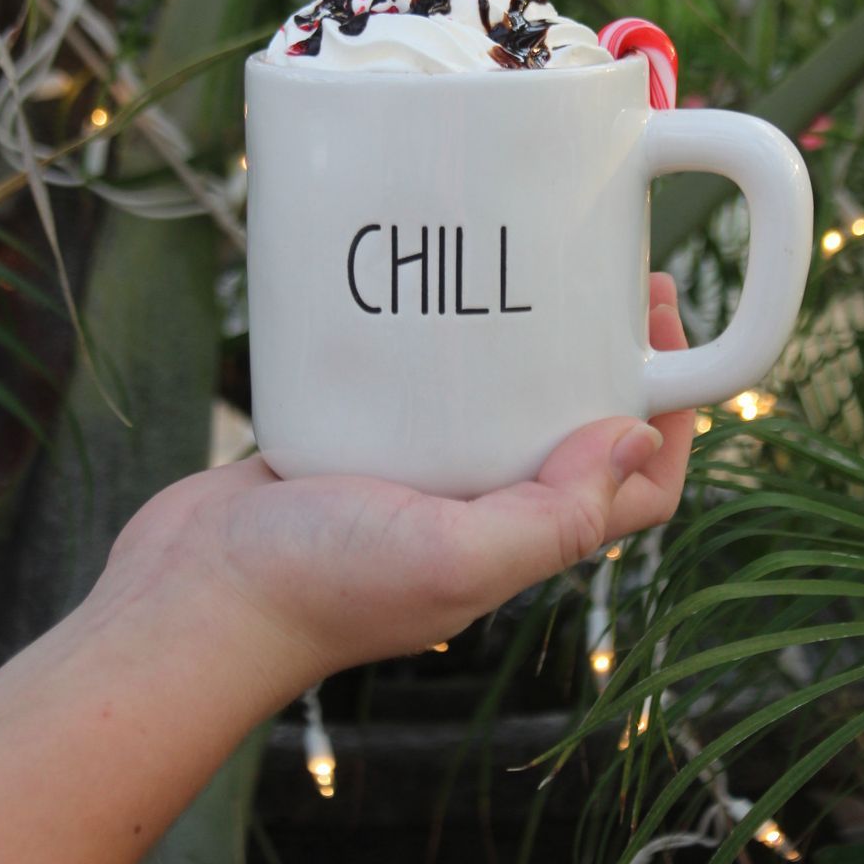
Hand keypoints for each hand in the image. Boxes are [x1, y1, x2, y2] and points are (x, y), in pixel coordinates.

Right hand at [101, 274, 694, 706]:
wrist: (189, 596)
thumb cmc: (316, 587)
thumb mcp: (455, 558)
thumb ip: (554, 517)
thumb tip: (640, 440)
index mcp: (517, 543)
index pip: (636, 488)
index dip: (674, 415)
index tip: (664, 329)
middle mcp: (479, 510)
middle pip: (576, 429)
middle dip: (608, 358)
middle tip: (609, 277)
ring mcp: (417, 474)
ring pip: (499, 399)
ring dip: (530, 341)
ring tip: (535, 267)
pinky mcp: (356, 439)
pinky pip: (420, 384)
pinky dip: (443, 341)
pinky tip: (436, 288)